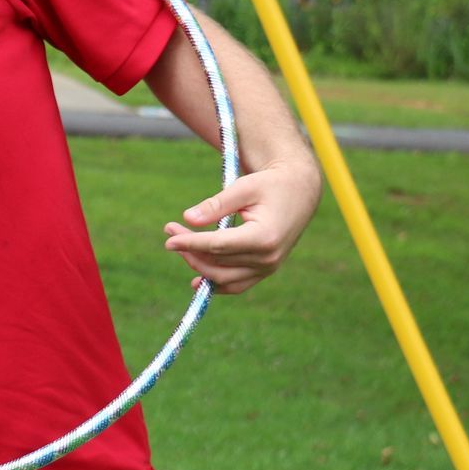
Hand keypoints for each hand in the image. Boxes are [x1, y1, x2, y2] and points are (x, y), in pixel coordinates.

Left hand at [162, 158, 322, 293]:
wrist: (300, 192)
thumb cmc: (270, 185)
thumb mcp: (243, 188)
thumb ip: (216, 205)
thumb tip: (188, 218)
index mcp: (264, 237)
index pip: (218, 246)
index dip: (190, 243)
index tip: (168, 238)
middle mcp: (268, 258)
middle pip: (217, 262)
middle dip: (189, 249)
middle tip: (170, 230)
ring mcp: (268, 267)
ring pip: (224, 278)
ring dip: (198, 264)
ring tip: (180, 246)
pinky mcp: (266, 270)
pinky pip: (237, 285)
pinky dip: (217, 283)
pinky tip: (197, 279)